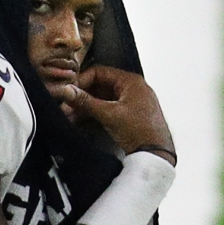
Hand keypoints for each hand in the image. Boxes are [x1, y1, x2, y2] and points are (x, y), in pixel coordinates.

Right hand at [50, 66, 174, 161]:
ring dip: (86, 107)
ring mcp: (131, 102)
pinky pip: (107, 109)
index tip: (70, 92)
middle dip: (82, 96)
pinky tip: (81, 121)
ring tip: (71, 116)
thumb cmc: (140, 130)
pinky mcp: (129, 115)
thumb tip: (68, 91)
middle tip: (68, 106)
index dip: (82, 81)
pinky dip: (94, 114)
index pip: (100, 72)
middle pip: (100, 86)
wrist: (155, 152)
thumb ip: (86, 102)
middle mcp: (131, 88)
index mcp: (131, 81)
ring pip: (102, 99)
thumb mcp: (109, 114)